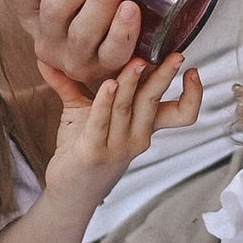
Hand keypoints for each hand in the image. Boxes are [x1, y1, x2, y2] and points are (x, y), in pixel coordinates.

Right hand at [0, 0, 153, 91]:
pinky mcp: (104, 69)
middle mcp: (45, 31)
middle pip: (53, 7)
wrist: (125, 29)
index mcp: (31, 1)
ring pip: (81, 31)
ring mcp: (73, 55)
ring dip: (101, 1)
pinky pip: (110, 55)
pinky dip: (122, 33)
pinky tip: (133, 10)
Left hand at [44, 55, 201, 207]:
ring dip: (132, 82)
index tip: (193, 71)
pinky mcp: (95, 152)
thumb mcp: (85, 113)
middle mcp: (137, 137)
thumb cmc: (80, 151)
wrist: (68, 191)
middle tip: (174, 56)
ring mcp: (118, 146)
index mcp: (143, 126)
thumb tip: (48, 52)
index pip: (181, 113)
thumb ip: (73, 83)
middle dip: (165, 76)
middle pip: (154, 101)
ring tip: (137, 62)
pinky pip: (102, 121)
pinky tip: (110, 84)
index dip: (193, 95)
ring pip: (128, 106)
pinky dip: (106, 101)